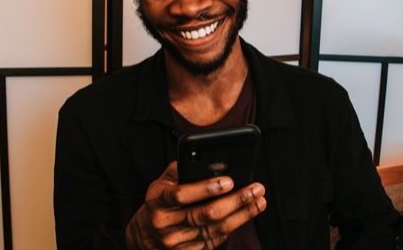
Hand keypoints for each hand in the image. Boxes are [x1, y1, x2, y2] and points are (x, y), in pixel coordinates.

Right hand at [125, 161, 265, 248]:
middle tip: (256, 189)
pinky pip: (214, 242)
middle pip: (205, 214)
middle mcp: (165, 224)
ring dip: (242, 215)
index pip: (181, 195)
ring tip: (259, 201)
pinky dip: (232, 228)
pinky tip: (245, 216)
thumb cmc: (159, 203)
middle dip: (235, 201)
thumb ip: (179, 170)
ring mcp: (176, 243)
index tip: (229, 181)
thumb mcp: (160, 184)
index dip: (206, 188)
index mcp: (158, 202)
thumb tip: (204, 159)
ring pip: (215, 230)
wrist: (143, 237)